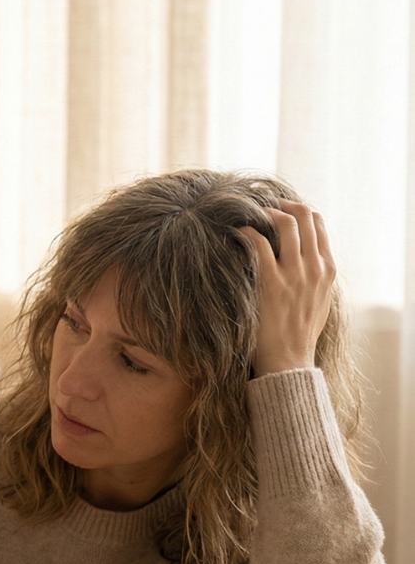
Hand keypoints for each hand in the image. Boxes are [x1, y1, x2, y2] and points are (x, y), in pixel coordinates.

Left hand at [238, 200, 335, 375]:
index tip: (276, 207)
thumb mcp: (319, 302)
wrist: (289, 360)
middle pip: (304, 214)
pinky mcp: (271, 282)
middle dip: (280, 203)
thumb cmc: (298, 333)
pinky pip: (259, 243)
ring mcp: (295, 274)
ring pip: (286, 222)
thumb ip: (315, 278)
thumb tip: (303, 261)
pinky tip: (235, 233)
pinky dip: (246, 231)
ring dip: (263, 212)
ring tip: (246, 215)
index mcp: (327, 269)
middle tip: (258, 204)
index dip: (295, 208)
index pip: (318, 223)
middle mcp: (315, 267)